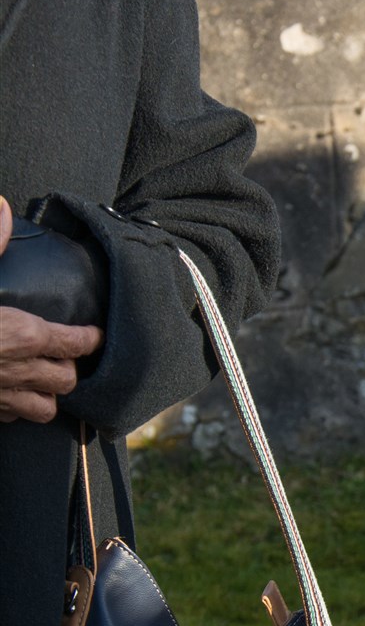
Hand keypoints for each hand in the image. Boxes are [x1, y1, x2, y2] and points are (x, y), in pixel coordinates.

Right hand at [1, 198, 104, 421]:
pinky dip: (14, 408)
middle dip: (69, 367)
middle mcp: (16, 370)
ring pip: (44, 408)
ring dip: (47, 394)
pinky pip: (9, 417)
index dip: (89, 338)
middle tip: (63, 353)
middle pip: (66, 379)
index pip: (74, 342)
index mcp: (21, 335)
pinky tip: (6, 392)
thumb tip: (0, 208)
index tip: (94, 333)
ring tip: (41, 378)